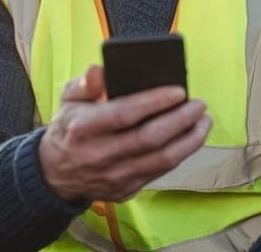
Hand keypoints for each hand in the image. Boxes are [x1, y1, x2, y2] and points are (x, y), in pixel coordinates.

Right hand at [38, 65, 210, 202]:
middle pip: (149, 139)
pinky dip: (179, 154)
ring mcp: (114, 177)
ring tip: (204, 121)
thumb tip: (100, 69)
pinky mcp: (125, 190)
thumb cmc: (70, 128)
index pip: (124, 114)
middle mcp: (99, 155)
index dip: (154, 102)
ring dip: (189, 140)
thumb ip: (86, 83)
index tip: (179, 91)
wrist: (56, 174)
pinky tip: (190, 138)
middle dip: (180, 120)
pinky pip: (159, 172)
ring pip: (161, 160)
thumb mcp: (68, 99)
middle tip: (199, 104)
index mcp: (84, 128)